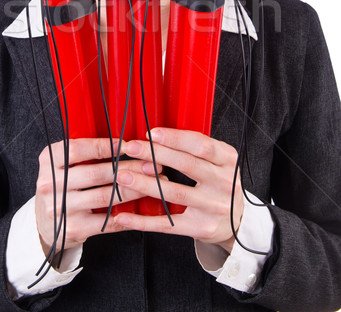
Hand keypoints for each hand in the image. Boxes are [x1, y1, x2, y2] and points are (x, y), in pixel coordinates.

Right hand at [35, 138, 161, 254]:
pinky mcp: (72, 228)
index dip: (105, 145)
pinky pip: (106, 220)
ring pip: (105, 196)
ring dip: (134, 189)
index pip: (79, 149)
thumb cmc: (64, 186)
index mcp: (49, 160)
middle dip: (129, 167)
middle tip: (151, 164)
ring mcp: (60, 208)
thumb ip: (85, 152)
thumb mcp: (64, 164)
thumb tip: (126, 142)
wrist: (46, 224)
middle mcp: (50, 183)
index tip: (128, 144)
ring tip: (153, 183)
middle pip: (96, 173)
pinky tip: (142, 208)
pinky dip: (127, 214)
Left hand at [114, 128, 242, 252]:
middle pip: (187, 165)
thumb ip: (196, 149)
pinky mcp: (201, 228)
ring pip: (175, 192)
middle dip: (155, 154)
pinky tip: (124, 215)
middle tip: (131, 148)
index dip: (175, 138)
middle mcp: (224, 182)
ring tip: (122, 176)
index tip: (151, 133)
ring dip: (145, 183)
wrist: (238, 221)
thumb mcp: (219, 161)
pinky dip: (143, 221)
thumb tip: (157, 136)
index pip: (201, 145)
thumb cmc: (219, 183)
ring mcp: (213, 206)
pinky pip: (168, 224)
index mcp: (228, 160)